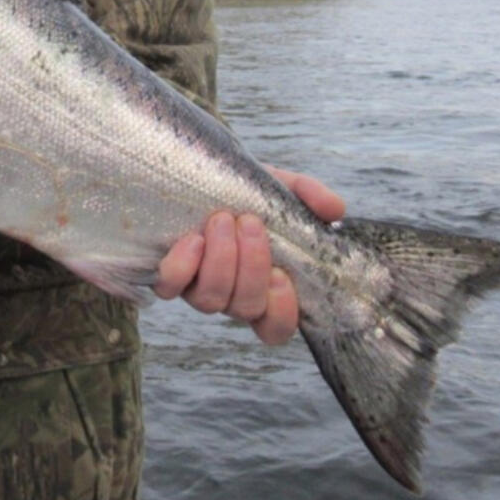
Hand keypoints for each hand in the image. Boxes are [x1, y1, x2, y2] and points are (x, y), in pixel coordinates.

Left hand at [154, 167, 345, 344]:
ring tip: (222, 219)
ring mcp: (194, 286)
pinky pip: (170, 287)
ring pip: (210, 301)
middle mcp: (228, 293)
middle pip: (244, 308)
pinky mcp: (164, 273)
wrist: (192, 171)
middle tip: (249, 222)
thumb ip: (309, 196)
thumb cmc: (241, 188)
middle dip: (251, 266)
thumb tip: (335, 210)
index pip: (275, 327)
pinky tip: (193, 239)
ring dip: (221, 260)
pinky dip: (183, 267)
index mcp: (261, 284)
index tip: (282, 274)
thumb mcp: (278, 187)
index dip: (281, 312)